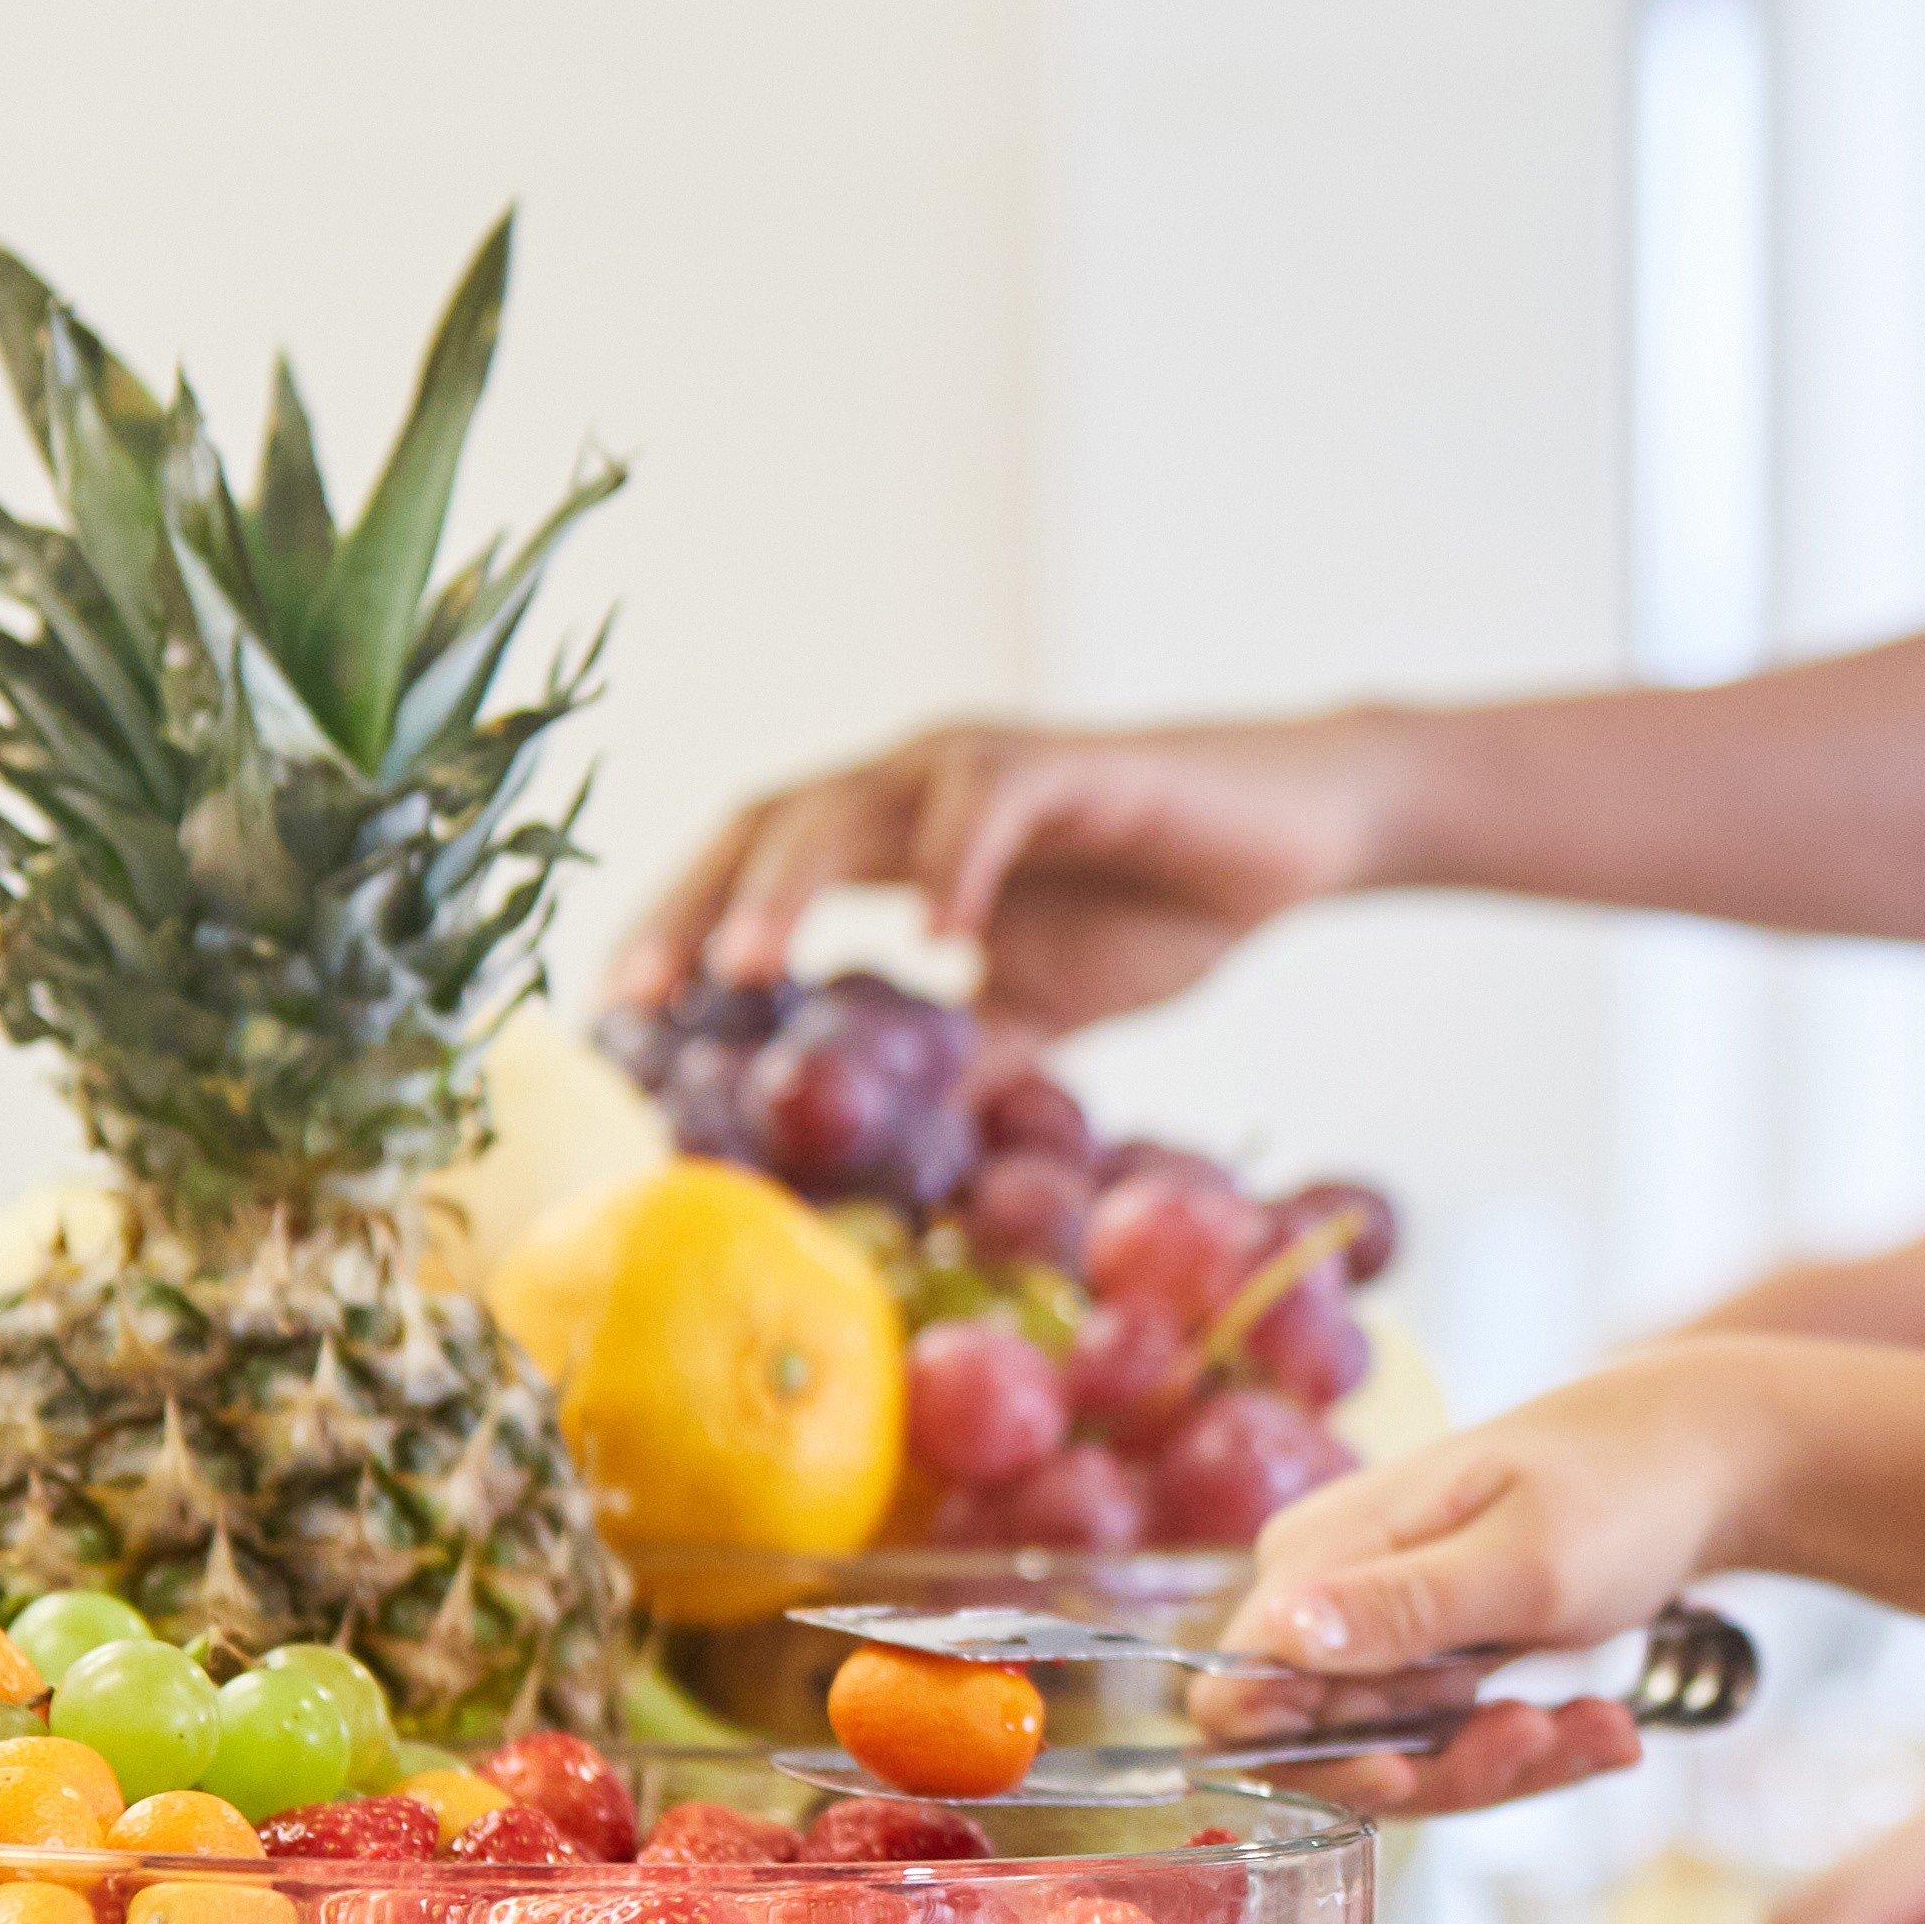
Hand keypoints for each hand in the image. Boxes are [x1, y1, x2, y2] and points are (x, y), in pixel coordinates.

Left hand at [608, 715, 1403, 1033]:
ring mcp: (985, 764)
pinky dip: (950, 866)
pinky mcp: (1068, 763)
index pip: (749, 864)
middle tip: (646, 998)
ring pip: (850, 803)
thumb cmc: (1162, 907)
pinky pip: (985, 802)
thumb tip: (880, 1160)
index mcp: (892, 837)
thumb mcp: (1043, 1011)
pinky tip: (940, 941)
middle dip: (695, 907)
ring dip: (788, 884)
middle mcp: (916, 785)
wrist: (1300, 838)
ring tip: (748, 970)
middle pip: (764, 822)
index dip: (678, 929)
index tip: (624, 1022)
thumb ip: (960, 1058)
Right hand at [1188, 1360, 1769, 1817]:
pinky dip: (1533, 1748)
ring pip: (1407, 1759)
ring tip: (1604, 1727)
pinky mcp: (1431, 1664)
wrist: (1696, 1466)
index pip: (1237, 1698)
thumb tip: (1279, 1635)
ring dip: (1511, 1762)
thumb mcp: (1523, 1559)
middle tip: (1549, 1734)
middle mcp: (1325, 1602)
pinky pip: (1457, 1743)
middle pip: (1330, 1749)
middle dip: (1449, 1766)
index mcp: (1315, 1556)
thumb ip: (1403, 1606)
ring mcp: (1378, 1636)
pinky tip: (1604, 1724)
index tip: (1402, 1770)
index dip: (1305, 1757)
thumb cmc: (1616, 1489)